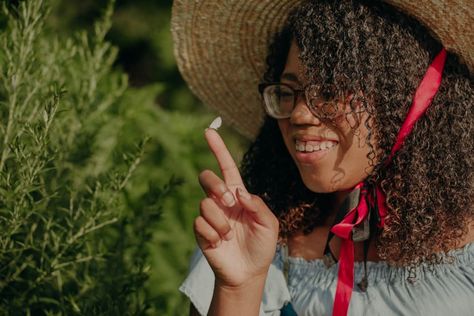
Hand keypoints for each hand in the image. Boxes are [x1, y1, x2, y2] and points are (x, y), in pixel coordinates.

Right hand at [194, 128, 278, 287]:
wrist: (249, 272)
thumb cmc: (262, 246)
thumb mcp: (270, 224)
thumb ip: (258, 205)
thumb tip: (238, 193)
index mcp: (238, 195)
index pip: (226, 167)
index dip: (218, 149)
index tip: (209, 130)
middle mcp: (222, 202)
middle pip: (207, 178)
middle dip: (216, 186)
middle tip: (229, 202)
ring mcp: (210, 216)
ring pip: (205, 203)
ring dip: (221, 221)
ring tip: (230, 235)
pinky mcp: (201, 231)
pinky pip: (200, 223)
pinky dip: (213, 234)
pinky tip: (220, 243)